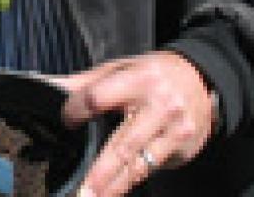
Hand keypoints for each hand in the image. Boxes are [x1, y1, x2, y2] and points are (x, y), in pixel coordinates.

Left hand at [53, 51, 215, 196]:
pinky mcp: (183, 146)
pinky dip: (132, 181)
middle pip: (123, 142)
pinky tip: (116, 190)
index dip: (78, 110)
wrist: (203, 79)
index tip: (67, 121)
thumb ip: (87, 82)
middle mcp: (160, 105)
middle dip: (101, 170)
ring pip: (139, 163)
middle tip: (83, 190)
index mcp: (139, 78)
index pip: (100, 97)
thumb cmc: (154, 74)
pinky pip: (153, 168)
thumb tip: (50, 86)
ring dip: (115, 185)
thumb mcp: (122, 68)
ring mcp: (174, 129)